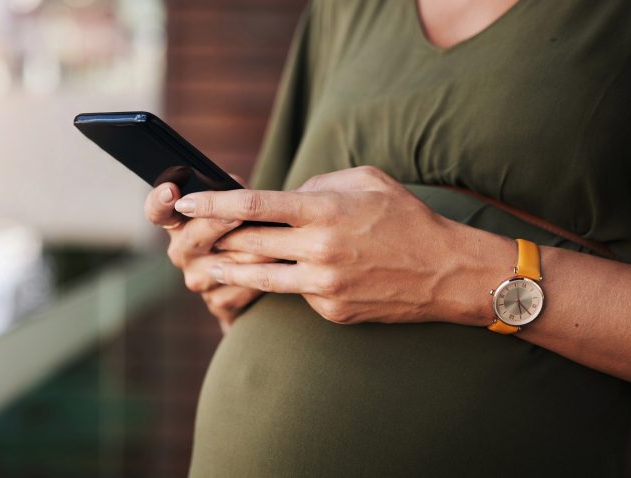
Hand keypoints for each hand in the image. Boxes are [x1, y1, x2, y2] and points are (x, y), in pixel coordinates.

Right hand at [144, 180, 271, 331]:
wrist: (251, 282)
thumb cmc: (241, 232)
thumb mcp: (232, 209)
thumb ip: (230, 195)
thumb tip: (236, 187)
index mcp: (179, 224)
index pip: (157, 211)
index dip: (159, 201)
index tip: (171, 191)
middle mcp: (182, 252)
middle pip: (194, 236)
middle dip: (217, 223)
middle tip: (238, 214)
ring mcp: (198, 279)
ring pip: (227, 264)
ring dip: (255, 252)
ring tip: (279, 241)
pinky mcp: (218, 302)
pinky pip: (244, 286)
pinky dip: (265, 275)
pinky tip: (281, 267)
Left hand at [174, 166, 506, 324]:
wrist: (446, 271)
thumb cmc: (405, 217)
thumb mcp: (365, 181)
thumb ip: (316, 185)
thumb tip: (281, 198)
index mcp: (324, 211)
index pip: (253, 206)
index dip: (212, 204)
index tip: (184, 201)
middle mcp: (318, 250)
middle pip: (247, 244)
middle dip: (215, 238)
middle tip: (192, 234)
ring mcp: (323, 285)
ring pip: (260, 277)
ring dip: (231, 269)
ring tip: (211, 264)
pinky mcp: (331, 311)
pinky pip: (296, 293)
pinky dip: (289, 282)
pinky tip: (293, 276)